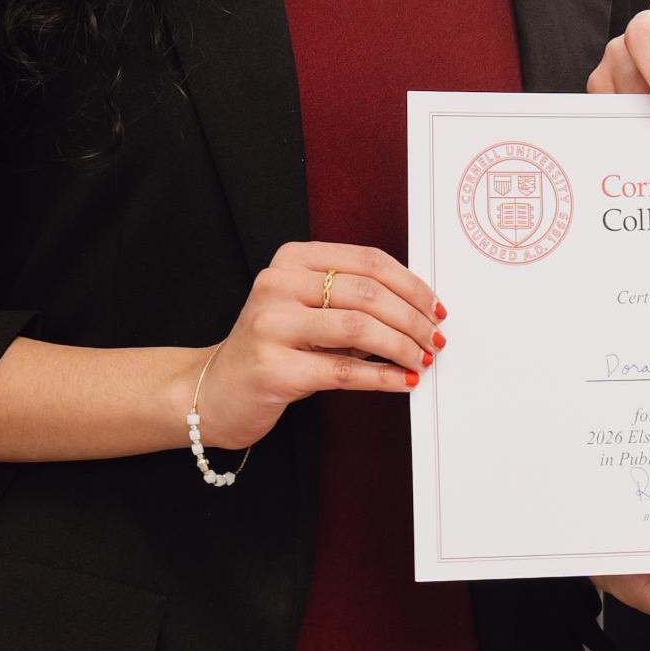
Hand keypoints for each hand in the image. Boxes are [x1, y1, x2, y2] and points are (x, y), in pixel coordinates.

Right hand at [195, 241, 444, 449]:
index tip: (434, 306)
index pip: (367, 261)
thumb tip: (419, 309)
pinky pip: (342, 371)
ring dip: (402, 346)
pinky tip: (403, 380)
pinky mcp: (273, 368)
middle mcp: (277, 285)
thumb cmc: (272, 347)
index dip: (411, 284)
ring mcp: (271, 326)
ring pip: (358, 328)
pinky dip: (382, 376)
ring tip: (421, 358)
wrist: (215, 390)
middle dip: (412, 318)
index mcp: (292, 260)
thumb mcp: (308, 310)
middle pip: (368, 293)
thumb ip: (353, 300)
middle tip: (433, 338)